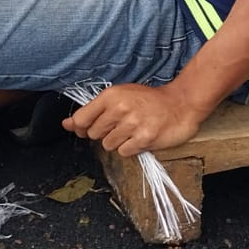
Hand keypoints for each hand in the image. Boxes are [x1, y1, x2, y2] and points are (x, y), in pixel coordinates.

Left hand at [63, 82, 206, 157]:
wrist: (181, 103)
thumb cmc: (147, 100)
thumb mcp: (119, 96)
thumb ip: (93, 110)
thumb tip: (67, 124)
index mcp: (110, 96)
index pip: (80, 118)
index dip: (79, 128)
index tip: (85, 129)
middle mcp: (119, 109)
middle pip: (93, 134)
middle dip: (103, 134)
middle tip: (119, 126)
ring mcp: (133, 124)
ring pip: (108, 145)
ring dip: (118, 142)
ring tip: (132, 131)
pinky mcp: (145, 139)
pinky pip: (124, 152)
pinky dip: (130, 148)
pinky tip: (140, 137)